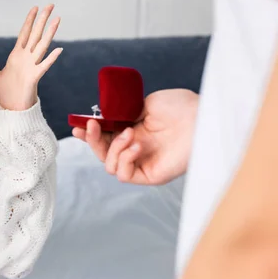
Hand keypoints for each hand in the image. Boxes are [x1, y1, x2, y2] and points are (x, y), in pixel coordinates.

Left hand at [0, 4, 62, 110]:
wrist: (11, 109)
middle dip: (42, 19)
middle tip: (50, 5)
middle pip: (36, 34)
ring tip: (57, 19)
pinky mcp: (34, 77)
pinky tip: (59, 50)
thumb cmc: (6, 93)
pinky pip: (44, 66)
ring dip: (49, 33)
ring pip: (42, 46)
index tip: (35, 8)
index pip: (24, 33)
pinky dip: (51, 59)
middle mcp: (26, 58)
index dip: (29, 20)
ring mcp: (32, 66)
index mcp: (17, 56)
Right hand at [72, 89, 198, 184]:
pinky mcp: (151, 175)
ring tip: (130, 133)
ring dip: (113, 148)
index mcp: (133, 132)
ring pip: (109, 166)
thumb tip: (104, 117)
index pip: (105, 138)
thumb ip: (122, 112)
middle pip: (102, 154)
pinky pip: (124, 175)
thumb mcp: (143, 104)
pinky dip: (124, 159)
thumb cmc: (180, 106)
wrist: (201, 115)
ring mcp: (143, 163)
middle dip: (93, 140)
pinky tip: (136, 145)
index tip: (78, 125)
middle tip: (93, 125)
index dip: (89, 134)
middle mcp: (136, 149)